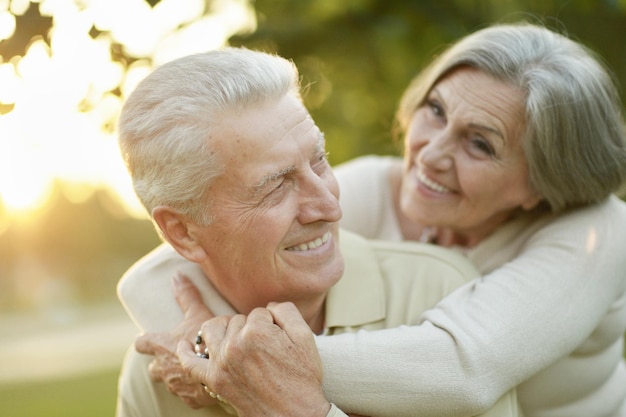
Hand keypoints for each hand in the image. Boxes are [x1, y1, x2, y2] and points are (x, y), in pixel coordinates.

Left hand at [135, 274, 217, 408]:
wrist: (224, 371)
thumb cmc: (208, 341)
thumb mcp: (198, 314)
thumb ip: (186, 296)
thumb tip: (177, 275)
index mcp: (161, 346)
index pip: (142, 343)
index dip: (144, 340)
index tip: (146, 338)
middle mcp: (163, 368)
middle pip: (153, 368)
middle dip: (160, 363)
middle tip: (174, 356)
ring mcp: (175, 386)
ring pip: (170, 382)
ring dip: (178, 375)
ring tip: (193, 368)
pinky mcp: (189, 400)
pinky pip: (188, 394)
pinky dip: (194, 387)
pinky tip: (205, 381)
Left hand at [178, 302, 331, 416]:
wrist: (295, 414)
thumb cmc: (302, 376)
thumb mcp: (304, 337)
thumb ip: (286, 311)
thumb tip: (268, 306)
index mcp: (258, 331)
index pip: (259, 313)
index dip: (270, 324)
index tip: (278, 340)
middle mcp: (235, 344)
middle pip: (236, 320)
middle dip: (249, 328)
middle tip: (263, 347)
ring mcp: (222, 363)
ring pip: (212, 330)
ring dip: (223, 330)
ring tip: (236, 339)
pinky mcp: (214, 380)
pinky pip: (190, 363)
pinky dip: (185, 352)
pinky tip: (185, 345)